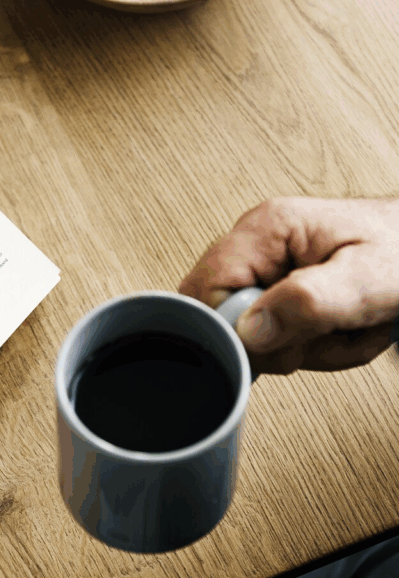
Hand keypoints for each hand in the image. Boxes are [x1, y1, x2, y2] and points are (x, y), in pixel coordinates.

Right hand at [179, 197, 398, 373]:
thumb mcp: (370, 280)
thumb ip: (309, 303)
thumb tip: (249, 330)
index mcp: (268, 228)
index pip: (207, 291)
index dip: (238, 330)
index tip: (285, 342)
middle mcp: (258, 244)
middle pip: (223, 316)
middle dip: (277, 345)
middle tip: (325, 335)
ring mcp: (267, 267)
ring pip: (250, 334)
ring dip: (304, 350)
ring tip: (345, 330)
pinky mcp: (280, 290)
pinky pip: (272, 337)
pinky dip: (308, 348)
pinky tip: (337, 332)